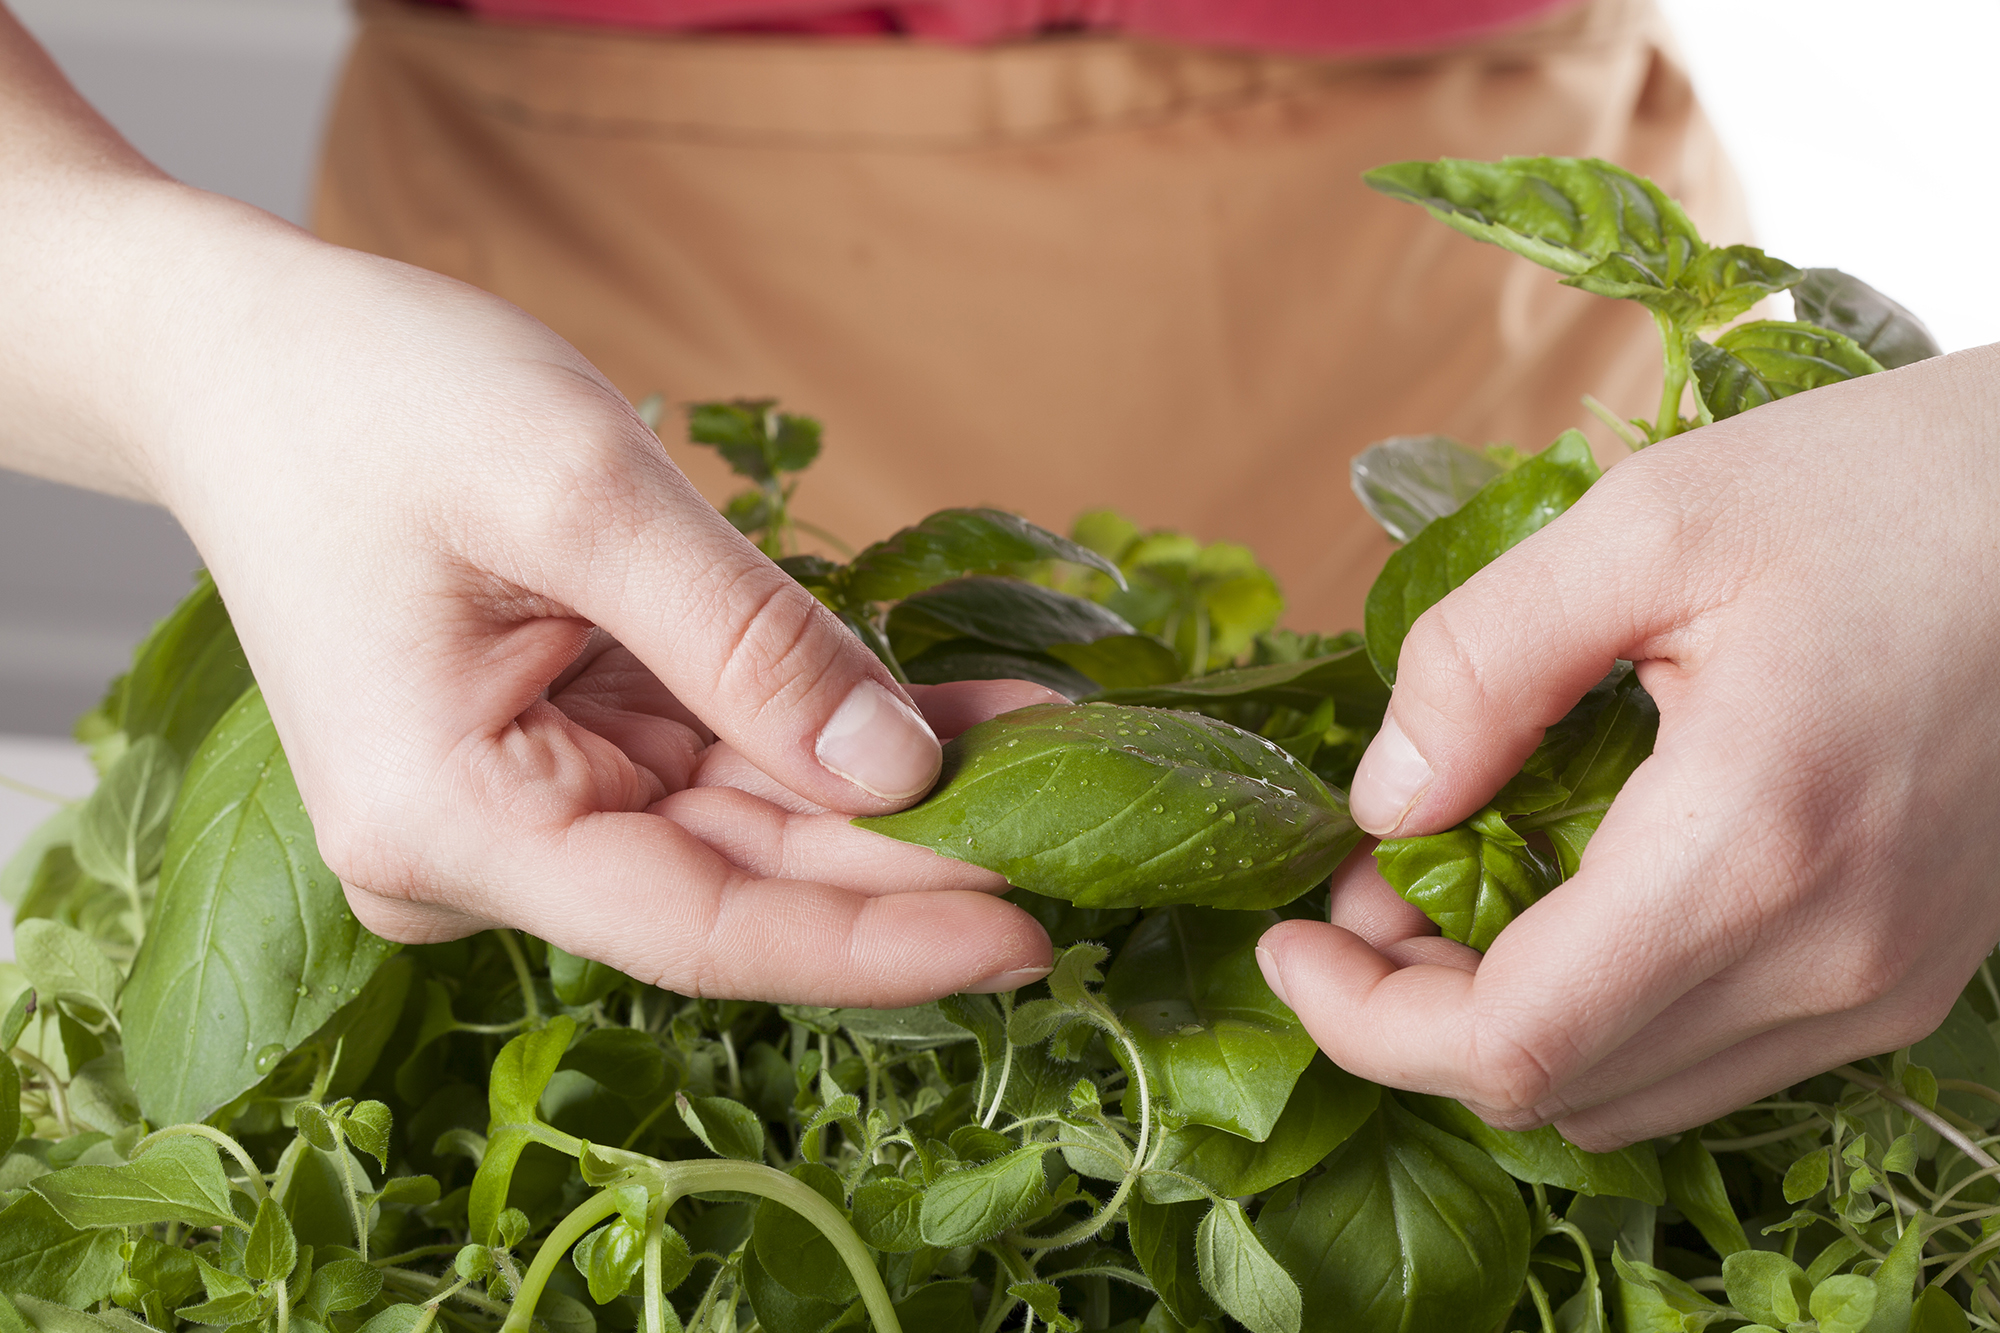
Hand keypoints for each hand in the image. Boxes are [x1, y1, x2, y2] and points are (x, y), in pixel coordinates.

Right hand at [0, 60, 1053, 1002]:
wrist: (247, 357)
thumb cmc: (375, 399)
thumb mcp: (580, 493)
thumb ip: (746, 643)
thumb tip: (897, 772)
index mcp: (449, 823)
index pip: (706, 932)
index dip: (878, 942)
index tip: (1031, 932)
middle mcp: (480, 852)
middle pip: (741, 883)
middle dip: (915, 850)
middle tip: (1084, 815)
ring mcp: (520, 810)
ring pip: (747, 827)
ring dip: (891, 788)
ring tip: (1049, 742)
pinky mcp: (556, 759)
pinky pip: (720, 766)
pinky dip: (829, 736)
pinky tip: (957, 712)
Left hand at [1259, 347, 1999, 1145]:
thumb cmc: (1891, 489)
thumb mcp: (1648, 523)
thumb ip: (1485, 665)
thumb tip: (1384, 803)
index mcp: (1752, 849)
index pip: (1512, 1044)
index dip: (1363, 1020)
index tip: (1287, 936)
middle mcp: (1832, 958)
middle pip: (1561, 1088)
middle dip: (1415, 1012)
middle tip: (1360, 890)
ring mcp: (1884, 982)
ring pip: (1636, 1090)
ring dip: (1508, 1018)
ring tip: (1448, 888)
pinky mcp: (1909, 970)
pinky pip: (1717, 1052)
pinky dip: (1606, 1008)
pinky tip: (1568, 896)